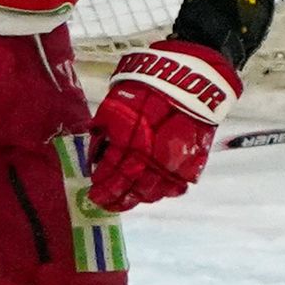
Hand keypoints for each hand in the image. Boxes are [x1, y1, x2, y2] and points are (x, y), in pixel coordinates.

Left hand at [87, 40, 235, 210]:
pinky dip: (161, 192)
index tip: (92, 193)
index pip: (111, 173)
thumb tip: (96, 156)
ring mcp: (174, 164)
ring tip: (125, 200)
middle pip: (131, 189)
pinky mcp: (192, 163)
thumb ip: (104, 134)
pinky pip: (175, 187)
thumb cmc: (146, 89)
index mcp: (129, 143)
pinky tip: (151, 192)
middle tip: (104, 204)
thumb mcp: (114, 107)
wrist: (189, 81)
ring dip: (136, 199)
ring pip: (153, 193)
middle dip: (115, 199)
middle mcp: (151, 158)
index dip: (101, 187)